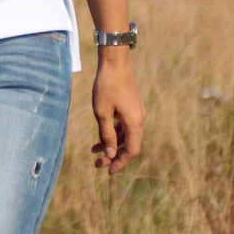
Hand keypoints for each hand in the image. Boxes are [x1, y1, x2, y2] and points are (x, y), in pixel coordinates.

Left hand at [91, 52, 144, 174]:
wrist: (115, 61)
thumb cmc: (107, 86)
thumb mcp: (102, 113)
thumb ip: (107, 135)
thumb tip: (111, 154)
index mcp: (134, 123)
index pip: (131, 151)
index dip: (120, 163)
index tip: (107, 171)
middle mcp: (139, 119)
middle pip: (129, 145)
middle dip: (114, 156)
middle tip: (97, 163)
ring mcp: (137, 112)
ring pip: (126, 136)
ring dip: (112, 145)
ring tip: (94, 151)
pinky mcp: (132, 106)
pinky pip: (125, 126)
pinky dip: (114, 133)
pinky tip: (101, 135)